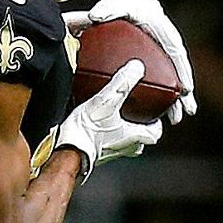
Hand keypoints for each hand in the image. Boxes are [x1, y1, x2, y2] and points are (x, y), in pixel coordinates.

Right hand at [55, 59, 162, 181]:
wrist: (65, 150)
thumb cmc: (87, 131)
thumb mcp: (107, 101)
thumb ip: (123, 83)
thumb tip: (137, 67)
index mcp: (133, 136)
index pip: (155, 133)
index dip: (156, 124)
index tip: (155, 115)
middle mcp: (123, 147)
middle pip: (141, 142)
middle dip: (140, 130)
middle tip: (136, 117)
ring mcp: (109, 153)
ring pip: (124, 146)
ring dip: (123, 135)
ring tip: (116, 121)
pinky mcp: (94, 154)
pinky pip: (106, 146)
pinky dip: (106, 137)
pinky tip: (96, 127)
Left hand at [63, 0, 196, 123]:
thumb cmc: (127, 2)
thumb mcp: (117, 3)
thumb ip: (106, 9)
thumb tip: (94, 16)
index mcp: (162, 31)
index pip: (176, 53)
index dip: (182, 71)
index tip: (186, 89)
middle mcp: (167, 44)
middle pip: (180, 71)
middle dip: (185, 93)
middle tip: (187, 111)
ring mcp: (163, 54)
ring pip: (173, 79)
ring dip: (177, 100)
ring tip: (177, 119)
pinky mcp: (157, 60)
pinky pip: (163, 79)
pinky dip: (164, 95)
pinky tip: (161, 111)